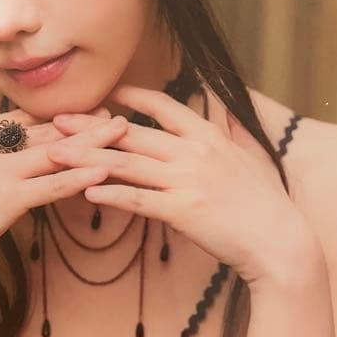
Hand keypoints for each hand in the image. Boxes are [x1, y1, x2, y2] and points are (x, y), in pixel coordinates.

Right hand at [0, 107, 125, 274]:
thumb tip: (11, 157)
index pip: (27, 120)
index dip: (61, 118)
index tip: (90, 114)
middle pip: (46, 130)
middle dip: (85, 124)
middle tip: (119, 117)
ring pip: (56, 151)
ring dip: (93, 142)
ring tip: (124, 134)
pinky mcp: (5, 198)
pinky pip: (51, 185)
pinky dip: (80, 176)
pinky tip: (105, 171)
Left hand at [46, 85, 316, 285]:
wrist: (280, 241)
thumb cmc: (268, 203)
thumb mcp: (253, 156)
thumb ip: (233, 129)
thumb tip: (224, 108)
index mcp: (208, 136)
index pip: (164, 107)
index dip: (132, 98)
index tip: (107, 95)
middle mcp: (194, 152)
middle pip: (131, 133)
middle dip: (90, 126)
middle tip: (57, 122)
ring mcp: (186, 181)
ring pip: (126, 163)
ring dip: (87, 158)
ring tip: (56, 155)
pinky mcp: (183, 211)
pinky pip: (139, 200)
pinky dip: (111, 195)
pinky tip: (85, 193)